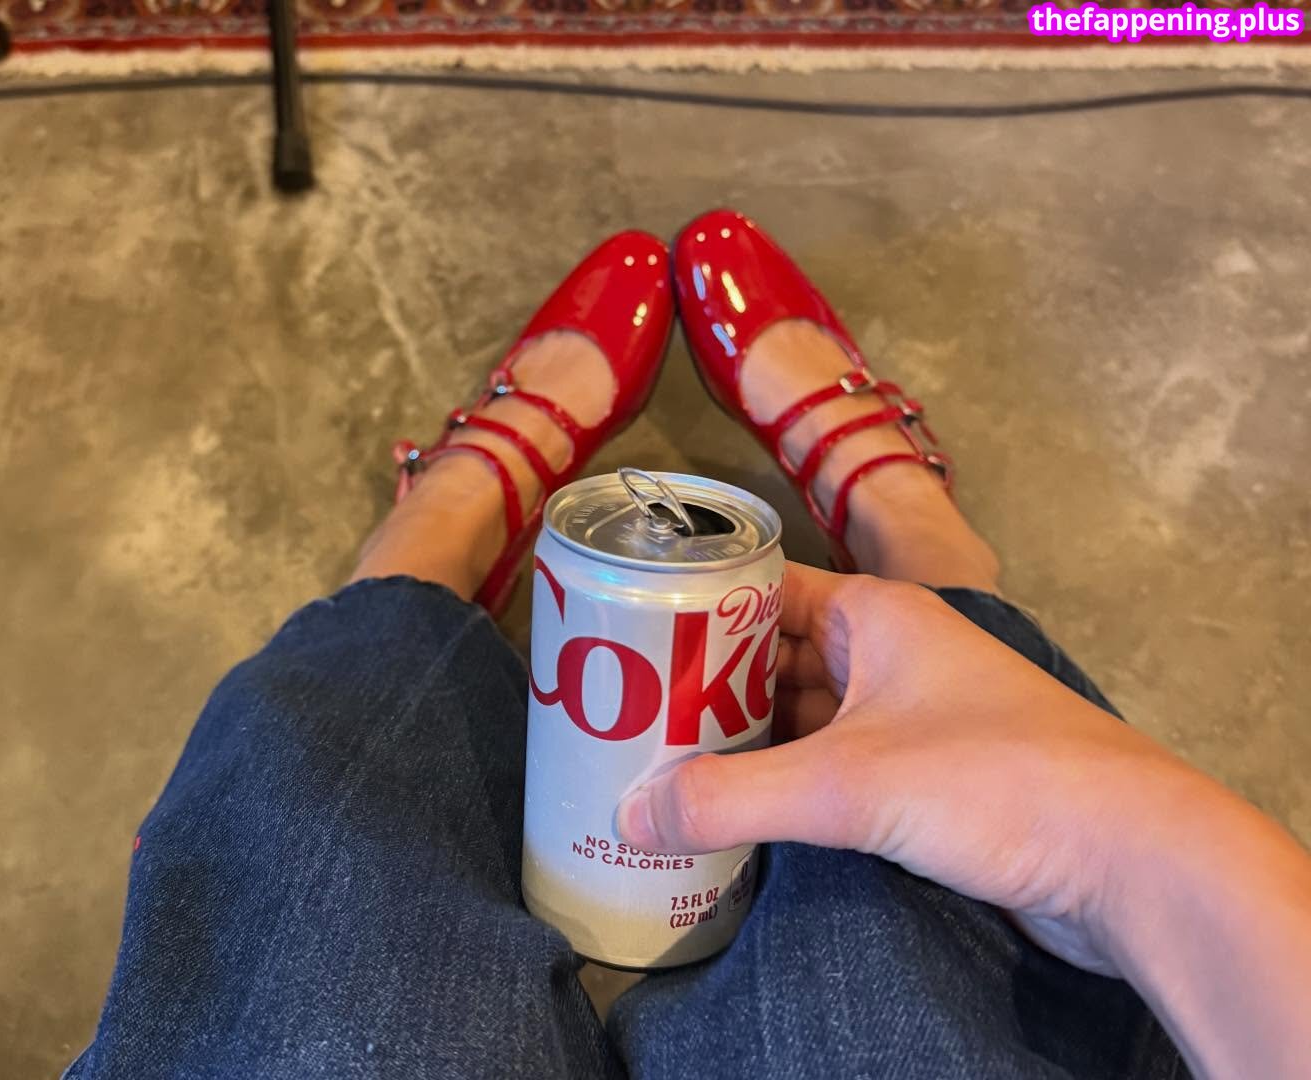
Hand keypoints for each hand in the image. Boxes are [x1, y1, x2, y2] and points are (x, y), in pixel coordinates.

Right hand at [615, 562, 1208, 975]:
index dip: (695, 618)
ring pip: (808, 722)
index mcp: (879, 618)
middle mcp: (897, 657)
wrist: (1133, 859)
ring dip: (747, 747)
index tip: (625, 650)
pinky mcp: (935, 782)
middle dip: (707, 694)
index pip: (763, 595)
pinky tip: (741, 817)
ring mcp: (919, 721)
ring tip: (665, 775)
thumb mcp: (847, 784)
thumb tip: (627, 815)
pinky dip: (791, 788)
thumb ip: (730, 798)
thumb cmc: (995, 780)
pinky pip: (840, 771)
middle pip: (777, 662)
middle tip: (626, 727)